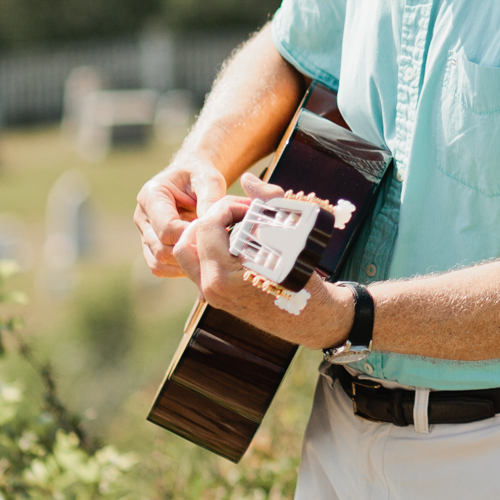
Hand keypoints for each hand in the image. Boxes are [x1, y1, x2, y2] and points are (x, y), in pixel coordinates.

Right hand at [134, 154, 232, 277]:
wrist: (191, 177)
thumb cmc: (200, 176)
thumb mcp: (209, 180)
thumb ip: (210, 201)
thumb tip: (211, 227)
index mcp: (151, 196)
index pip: (167, 228)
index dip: (191, 237)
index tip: (213, 237)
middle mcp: (142, 216)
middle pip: (161, 248)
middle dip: (189, 253)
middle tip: (214, 252)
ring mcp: (143, 232)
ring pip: (158, 261)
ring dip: (184, 264)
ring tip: (207, 257)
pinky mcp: (149, 245)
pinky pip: (159, 267)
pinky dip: (178, 269)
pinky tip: (198, 261)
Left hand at [180, 203, 359, 347]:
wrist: (311, 320)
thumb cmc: (305, 280)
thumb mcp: (293, 238)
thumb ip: (268, 202)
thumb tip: (247, 179)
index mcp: (224, 276)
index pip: (207, 225)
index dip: (227, 207)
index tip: (250, 208)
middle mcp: (212, 287)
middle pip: (188, 238)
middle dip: (212, 218)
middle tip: (239, 214)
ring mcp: (211, 294)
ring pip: (188, 253)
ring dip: (207, 233)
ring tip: (236, 225)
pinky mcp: (216, 296)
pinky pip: (199, 264)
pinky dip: (211, 247)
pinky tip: (237, 240)